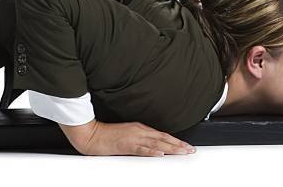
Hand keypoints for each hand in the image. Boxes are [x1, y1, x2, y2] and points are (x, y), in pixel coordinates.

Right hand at [75, 120, 196, 156]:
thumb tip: (154, 147)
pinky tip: (160, 154)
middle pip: (163, 139)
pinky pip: (141, 149)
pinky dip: (152, 152)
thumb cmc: (108, 136)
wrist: (92, 134)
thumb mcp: (128, 135)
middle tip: (190, 150)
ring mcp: (133, 137)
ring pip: (156, 144)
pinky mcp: (125, 145)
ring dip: (171, 148)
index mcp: (141, 128)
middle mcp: (140, 131)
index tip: (186, 146)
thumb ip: (141, 139)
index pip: (163, 135)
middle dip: (178, 145)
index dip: (176, 141)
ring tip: (182, 152)